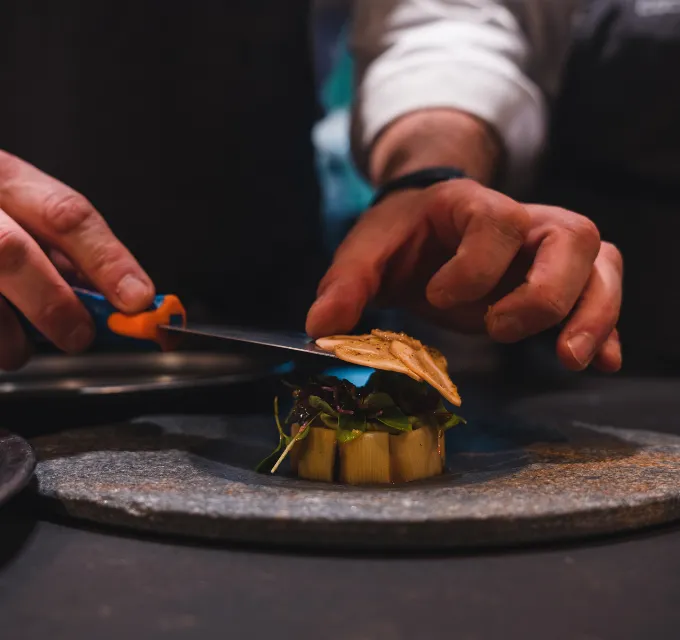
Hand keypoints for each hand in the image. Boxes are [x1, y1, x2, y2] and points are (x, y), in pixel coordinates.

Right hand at [0, 151, 154, 369]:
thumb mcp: (25, 215)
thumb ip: (67, 253)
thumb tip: (120, 297)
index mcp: (7, 179)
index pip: (66, 215)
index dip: (107, 260)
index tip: (137, 298)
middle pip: (9, 251)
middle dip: (52, 303)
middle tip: (79, 337)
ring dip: (6, 336)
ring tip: (18, 351)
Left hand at [306, 179, 622, 371]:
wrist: (427, 221)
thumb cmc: (401, 233)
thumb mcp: (367, 249)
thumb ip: (345, 283)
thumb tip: (319, 329)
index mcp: (471, 205)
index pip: (499, 223)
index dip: (477, 266)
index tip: (440, 297)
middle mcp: (523, 222)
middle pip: (572, 239)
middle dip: (543, 294)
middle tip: (498, 329)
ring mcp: (546, 252)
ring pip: (601, 265)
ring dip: (593, 313)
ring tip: (570, 358)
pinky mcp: (557, 281)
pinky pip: (600, 292)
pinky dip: (604, 328)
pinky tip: (598, 361)